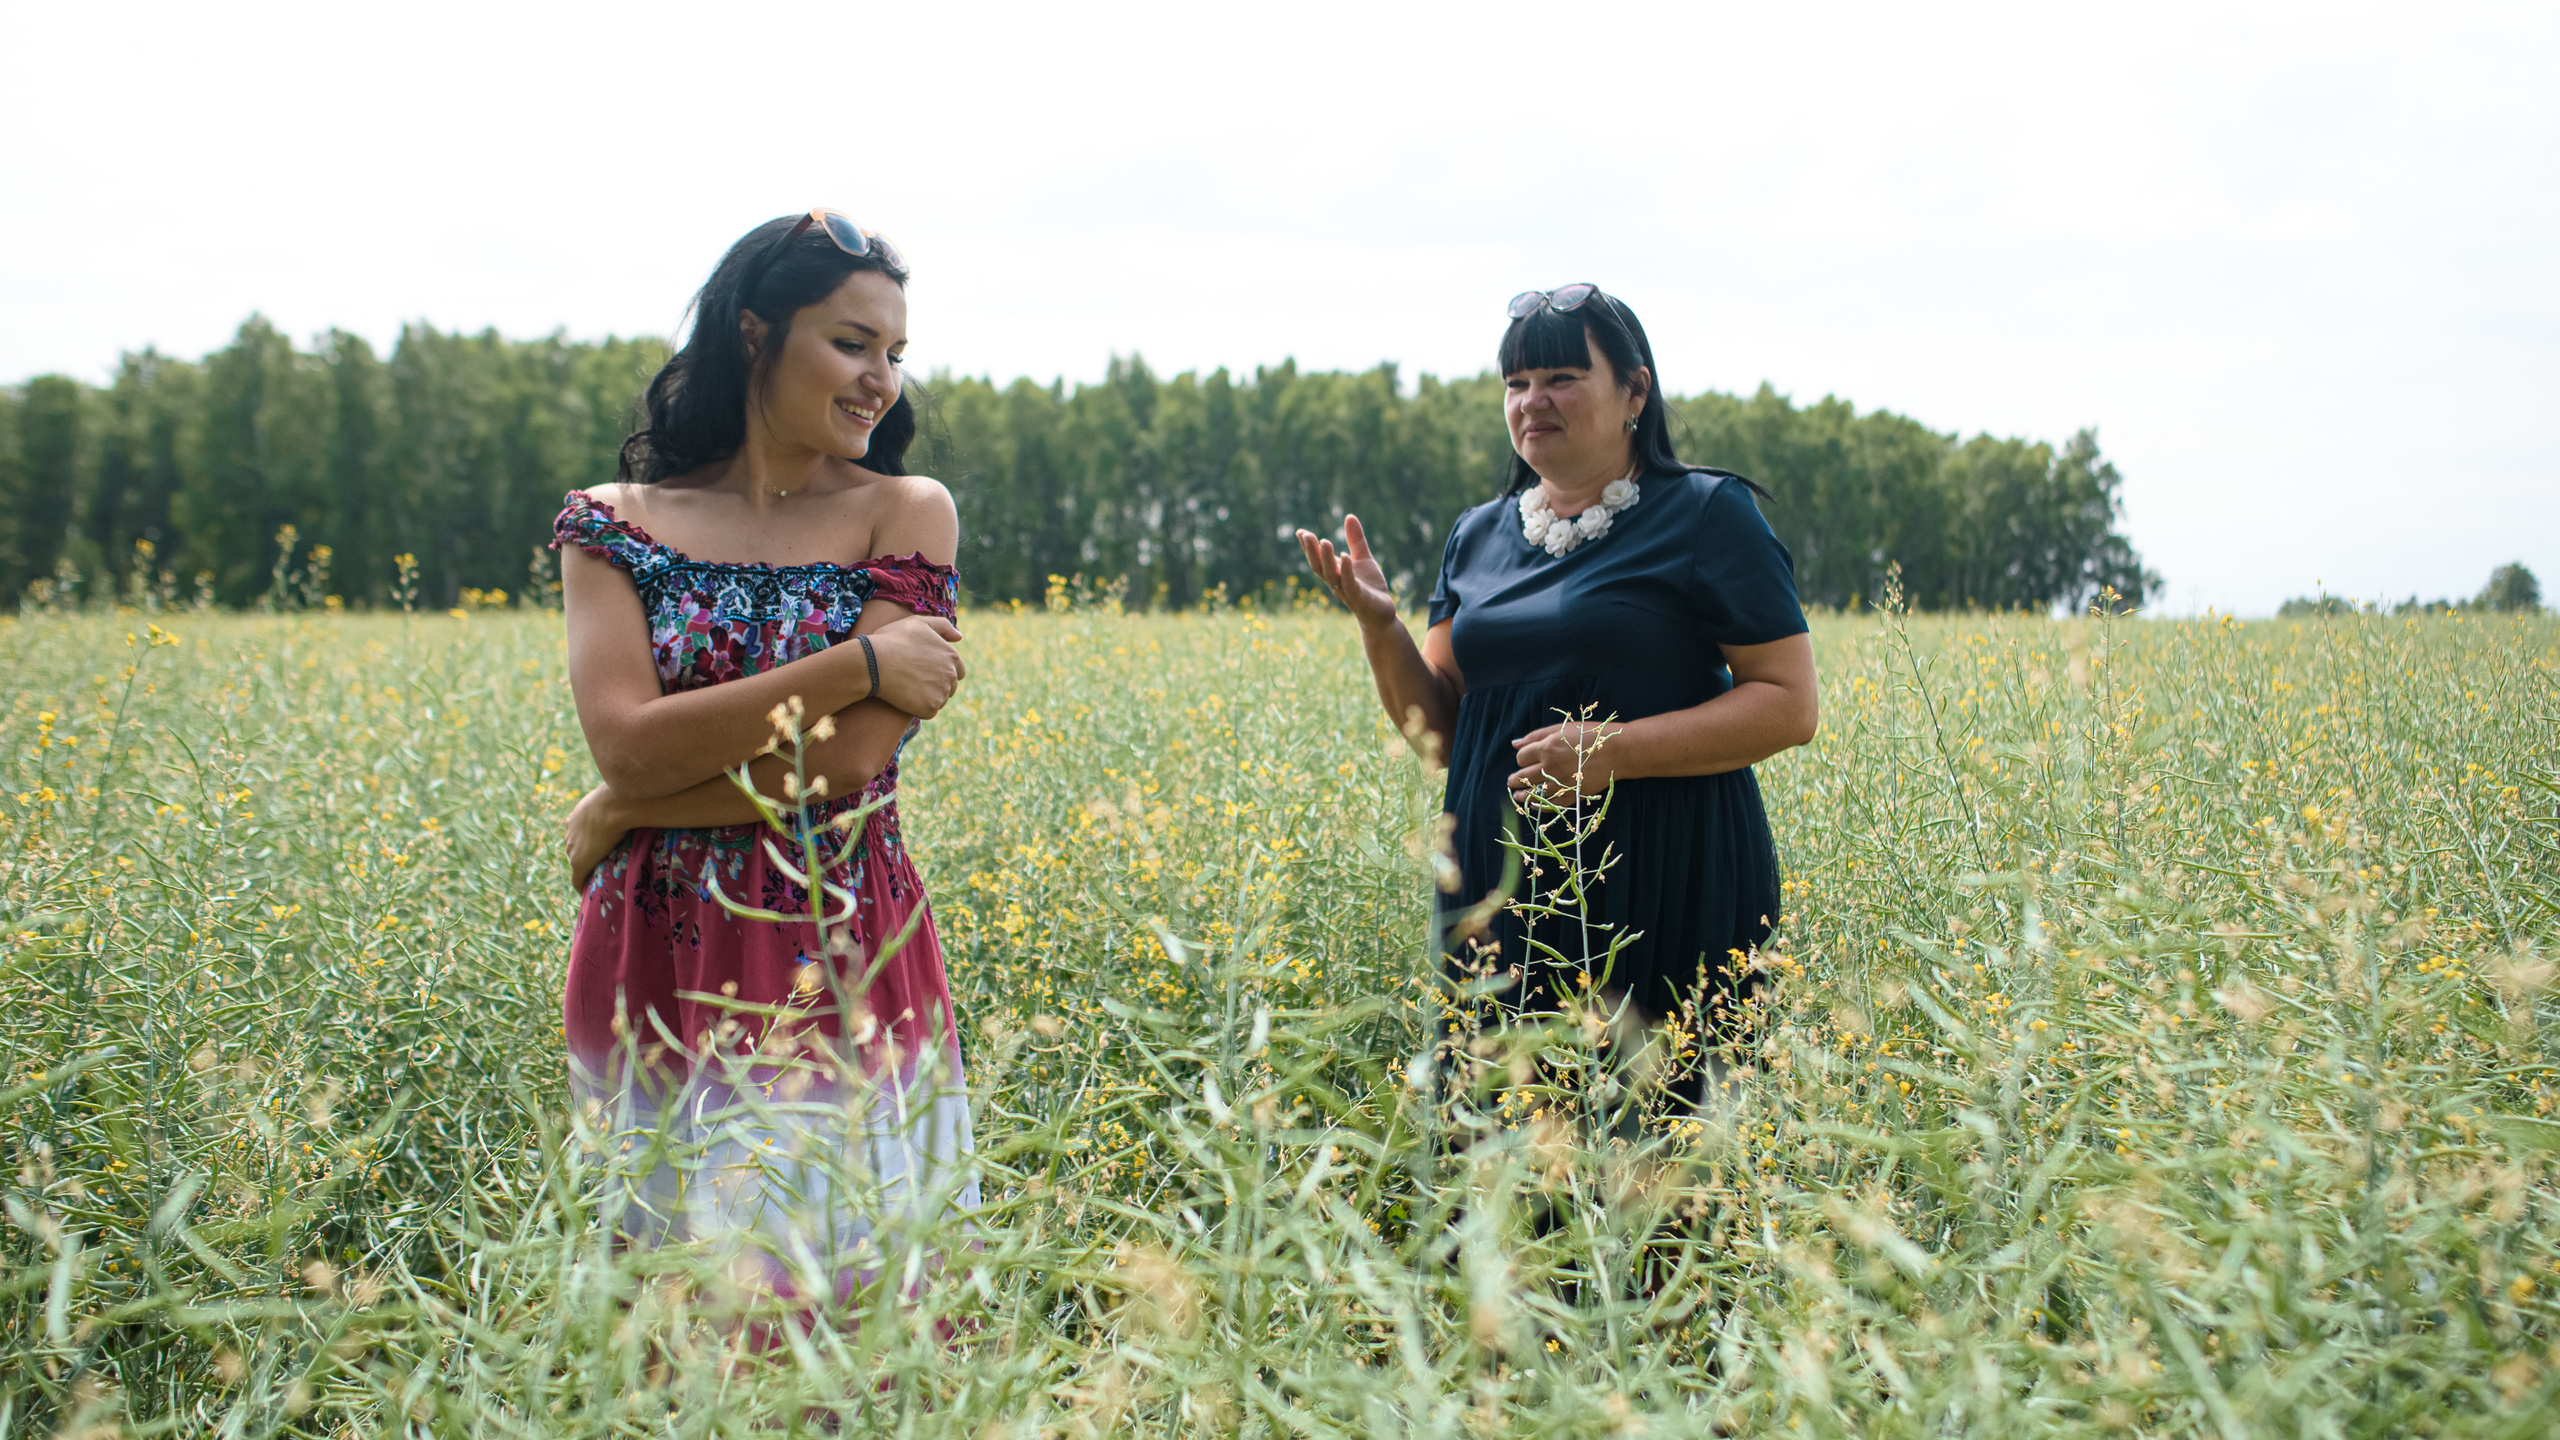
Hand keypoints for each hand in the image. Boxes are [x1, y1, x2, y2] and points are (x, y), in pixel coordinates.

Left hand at [565, 784, 629, 891]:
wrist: (614, 806)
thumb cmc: (621, 797)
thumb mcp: (617, 796)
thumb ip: (620, 800)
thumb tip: (640, 796)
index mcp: (576, 817)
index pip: (579, 833)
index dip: (589, 841)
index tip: (599, 847)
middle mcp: (570, 833)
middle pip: (575, 849)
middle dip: (585, 855)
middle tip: (600, 863)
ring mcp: (573, 849)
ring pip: (577, 863)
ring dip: (586, 870)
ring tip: (597, 877)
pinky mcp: (579, 863)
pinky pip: (577, 879)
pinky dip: (581, 886)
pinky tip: (587, 892)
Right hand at [866, 614, 965, 717]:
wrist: (873, 662)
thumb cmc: (892, 640)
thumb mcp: (918, 623)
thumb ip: (943, 626)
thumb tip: (960, 637)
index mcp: (952, 656)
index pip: (958, 670)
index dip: (942, 671)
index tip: (925, 670)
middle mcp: (951, 675)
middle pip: (950, 686)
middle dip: (936, 684)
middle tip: (914, 679)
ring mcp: (942, 692)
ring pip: (940, 699)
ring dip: (929, 696)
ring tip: (908, 687)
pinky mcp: (930, 708)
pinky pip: (929, 711)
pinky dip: (919, 708)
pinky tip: (905, 697)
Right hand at [1296, 515, 1399, 628]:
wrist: (1381, 613)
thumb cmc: (1370, 587)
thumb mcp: (1363, 558)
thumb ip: (1355, 540)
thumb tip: (1349, 516)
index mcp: (1334, 572)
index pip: (1317, 558)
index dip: (1308, 547)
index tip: (1301, 532)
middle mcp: (1336, 582)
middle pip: (1319, 566)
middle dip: (1311, 551)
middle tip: (1306, 534)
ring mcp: (1346, 590)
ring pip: (1331, 575)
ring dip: (1327, 559)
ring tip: (1325, 541)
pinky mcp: (1358, 596)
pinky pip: (1349, 583)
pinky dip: (1346, 570)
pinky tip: (1345, 556)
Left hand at [1508, 721, 1624, 797]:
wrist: (1618, 751)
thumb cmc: (1591, 735)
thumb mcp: (1562, 729)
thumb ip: (1536, 736)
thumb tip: (1514, 744)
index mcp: (1547, 747)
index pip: (1522, 758)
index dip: (1522, 759)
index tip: (1526, 760)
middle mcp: (1551, 766)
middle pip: (1522, 777)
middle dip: (1514, 780)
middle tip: (1511, 782)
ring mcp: (1561, 783)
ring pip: (1532, 794)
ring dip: (1522, 796)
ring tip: (1517, 795)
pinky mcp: (1572, 796)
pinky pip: (1550, 805)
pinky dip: (1539, 806)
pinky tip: (1534, 805)